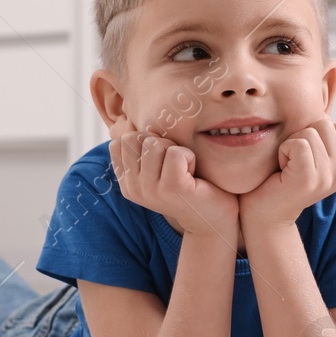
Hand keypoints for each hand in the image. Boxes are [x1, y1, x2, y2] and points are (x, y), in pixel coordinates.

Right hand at [108, 119, 239, 247]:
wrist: (214, 217)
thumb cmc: (189, 184)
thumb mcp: (158, 167)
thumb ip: (142, 149)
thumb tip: (132, 119)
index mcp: (126, 182)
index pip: (121, 141)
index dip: (145, 140)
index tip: (162, 159)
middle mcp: (133, 189)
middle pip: (135, 139)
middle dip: (159, 143)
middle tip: (175, 164)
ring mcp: (150, 190)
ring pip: (154, 144)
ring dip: (176, 150)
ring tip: (185, 170)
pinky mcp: (171, 189)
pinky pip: (175, 153)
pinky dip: (190, 157)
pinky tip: (194, 174)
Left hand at [239, 119, 335, 229]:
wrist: (263, 214)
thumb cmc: (279, 179)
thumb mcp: (307, 154)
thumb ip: (320, 135)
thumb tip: (323, 103)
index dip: (313, 132)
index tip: (301, 156)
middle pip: (325, 123)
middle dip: (301, 136)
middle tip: (291, 162)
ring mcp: (329, 177)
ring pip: (310, 131)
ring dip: (290, 144)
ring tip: (285, 167)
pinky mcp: (310, 178)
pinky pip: (298, 143)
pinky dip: (283, 151)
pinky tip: (280, 170)